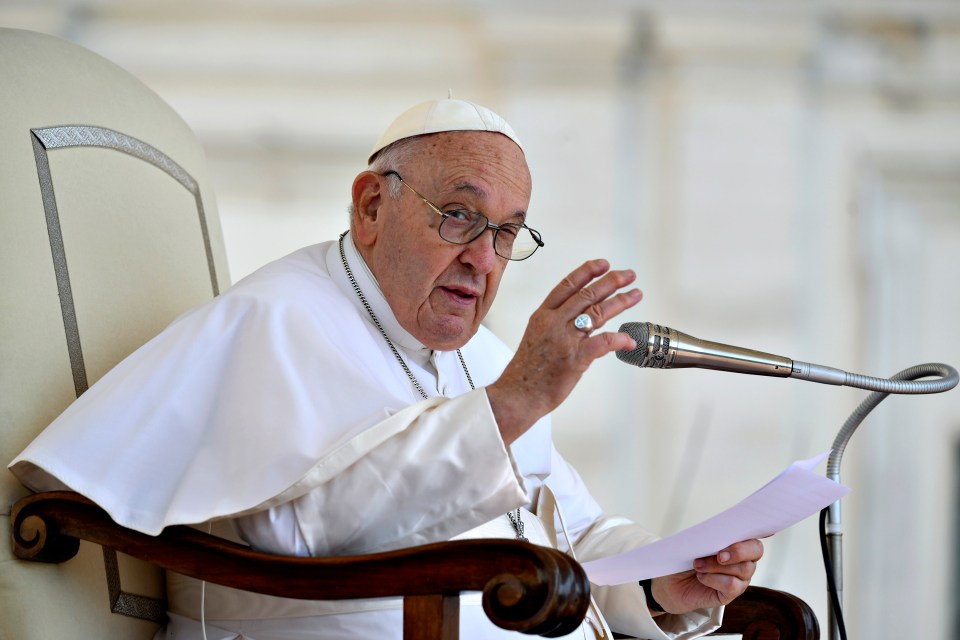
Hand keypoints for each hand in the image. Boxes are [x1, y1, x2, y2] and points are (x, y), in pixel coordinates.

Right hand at [487, 259, 641, 443]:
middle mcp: (554, 322)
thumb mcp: (536, 338)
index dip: (587, 272)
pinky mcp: (575, 358)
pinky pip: (602, 342)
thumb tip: (581, 323)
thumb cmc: (527, 372)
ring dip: (620, 302)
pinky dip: (619, 339)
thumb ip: (557, 326)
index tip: (603, 264)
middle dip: (611, 282)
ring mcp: (565, 339)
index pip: (567, 285)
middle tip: (629, 275)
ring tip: (636, 295)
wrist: (517, 395)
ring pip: (597, 313)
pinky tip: (629, 340)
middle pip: (587, 294)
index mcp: (543, 316)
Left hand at [651, 539, 763, 613]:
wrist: (670, 582)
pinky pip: (732, 585)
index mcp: (736, 542)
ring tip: (698, 565)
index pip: (754, 535)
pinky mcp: (730, 594)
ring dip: (716, 565)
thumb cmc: (684, 557)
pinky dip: (714, 579)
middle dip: (738, 551)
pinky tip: (701, 577)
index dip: (757, 531)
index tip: (751, 531)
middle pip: (756, 551)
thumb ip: (708, 536)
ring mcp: (739, 578)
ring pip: (742, 569)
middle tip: (719, 555)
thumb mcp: (694, 542)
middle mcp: (744, 560)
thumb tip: (716, 532)